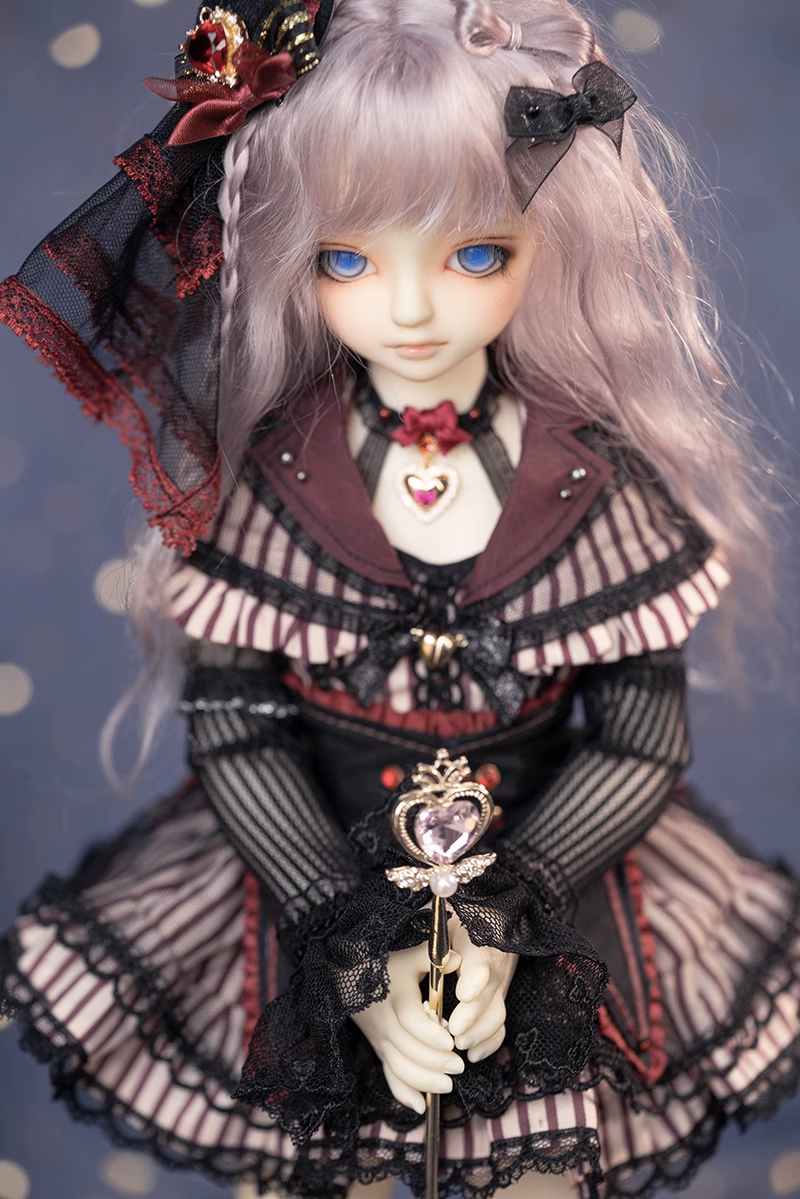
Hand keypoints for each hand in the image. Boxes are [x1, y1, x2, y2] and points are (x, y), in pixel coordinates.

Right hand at [351, 940, 463, 1114]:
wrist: (347, 975)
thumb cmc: (385, 965)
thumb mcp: (409, 956)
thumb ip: (434, 957)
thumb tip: (459, 957)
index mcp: (395, 998)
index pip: (409, 1021)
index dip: (429, 1034)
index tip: (450, 1040)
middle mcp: (385, 1023)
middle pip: (406, 1050)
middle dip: (434, 1061)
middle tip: (459, 1066)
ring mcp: (380, 1039)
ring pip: (398, 1067)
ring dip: (423, 1080)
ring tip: (448, 1085)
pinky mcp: (379, 1049)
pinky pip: (389, 1075)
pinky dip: (403, 1093)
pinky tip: (421, 1107)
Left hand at [448, 912, 517, 1061]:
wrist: (487, 920)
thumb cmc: (456, 920)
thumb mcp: (444, 919)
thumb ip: (436, 937)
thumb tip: (425, 951)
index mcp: (478, 939)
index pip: (482, 959)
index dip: (476, 978)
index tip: (463, 994)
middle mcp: (493, 964)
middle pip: (489, 991)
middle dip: (473, 1013)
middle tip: (454, 1029)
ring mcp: (498, 985)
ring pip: (497, 1012)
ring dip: (480, 1032)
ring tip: (461, 1044)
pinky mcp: (498, 1001)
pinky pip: (500, 1026)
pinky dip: (489, 1043)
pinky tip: (472, 1054)